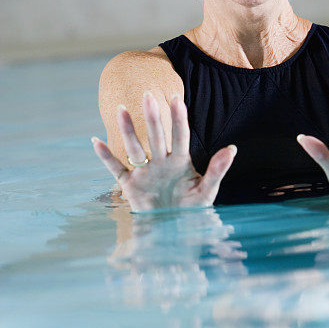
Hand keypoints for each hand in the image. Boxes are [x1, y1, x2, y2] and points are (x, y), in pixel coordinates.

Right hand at [91, 91, 236, 210]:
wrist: (175, 232)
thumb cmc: (193, 211)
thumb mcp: (208, 191)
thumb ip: (217, 169)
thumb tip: (232, 149)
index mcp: (181, 161)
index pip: (180, 135)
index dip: (178, 118)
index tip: (176, 98)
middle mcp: (162, 162)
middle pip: (156, 136)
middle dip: (153, 117)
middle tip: (148, 95)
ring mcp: (145, 172)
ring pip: (135, 147)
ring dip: (128, 130)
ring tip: (121, 109)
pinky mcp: (131, 185)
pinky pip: (116, 168)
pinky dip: (106, 157)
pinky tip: (96, 142)